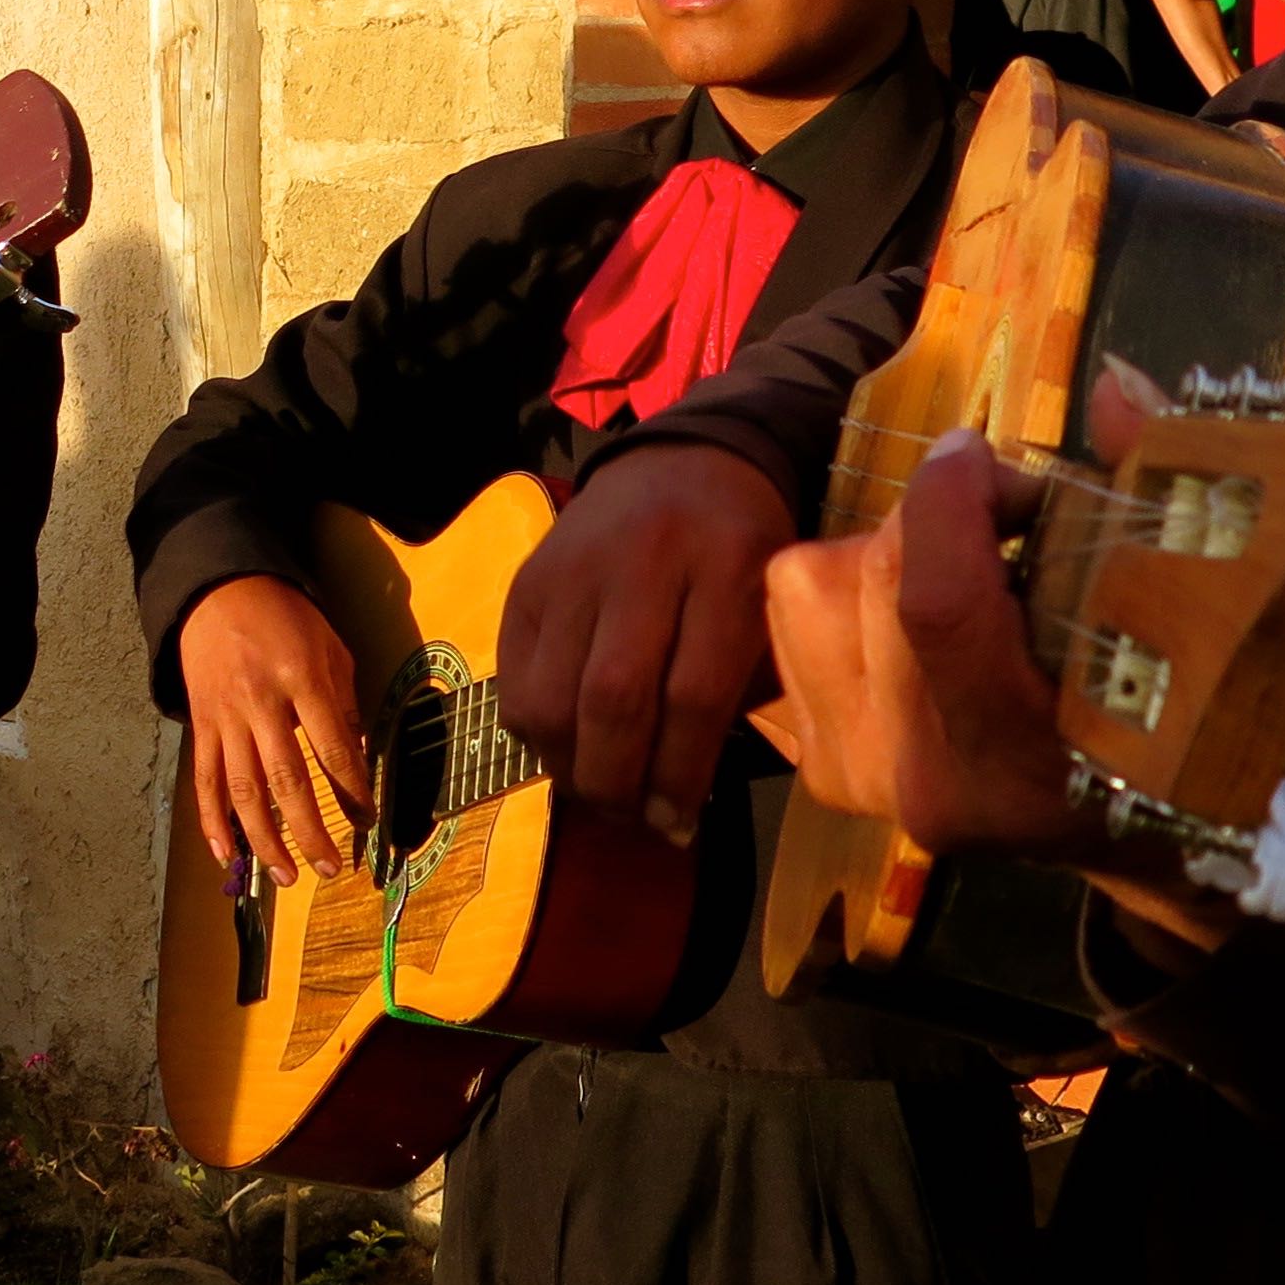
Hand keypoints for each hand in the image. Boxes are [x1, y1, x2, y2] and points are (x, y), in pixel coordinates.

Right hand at [177, 576, 369, 880]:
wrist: (219, 589)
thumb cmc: (285, 618)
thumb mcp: (329, 646)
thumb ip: (344, 702)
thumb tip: (356, 759)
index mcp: (300, 678)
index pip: (331, 747)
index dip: (351, 789)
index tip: (367, 820)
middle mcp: (260, 703)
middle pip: (285, 780)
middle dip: (310, 831)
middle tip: (330, 867)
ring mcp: (225, 718)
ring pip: (243, 791)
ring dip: (265, 841)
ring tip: (287, 876)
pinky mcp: (201, 726)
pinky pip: (205, 782)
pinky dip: (214, 823)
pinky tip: (227, 857)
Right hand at [496, 444, 793, 842]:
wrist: (682, 463)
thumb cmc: (741, 551)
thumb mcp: (769, 603)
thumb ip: (739, 687)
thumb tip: (678, 802)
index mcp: (726, 566)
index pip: (694, 694)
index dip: (681, 775)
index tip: (678, 822)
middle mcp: (643, 561)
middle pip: (615, 699)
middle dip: (620, 782)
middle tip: (632, 818)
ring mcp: (574, 568)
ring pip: (553, 696)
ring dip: (570, 767)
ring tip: (598, 790)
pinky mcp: (527, 581)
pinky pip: (515, 679)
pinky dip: (537, 731)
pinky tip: (567, 745)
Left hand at [759, 377, 1228, 943]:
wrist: (1153, 831)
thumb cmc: (1190, 715)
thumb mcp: (1201, 606)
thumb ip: (1154, 490)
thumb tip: (1113, 385)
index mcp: (1024, 764)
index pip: (937, 607)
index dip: (950, 502)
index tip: (981, 454)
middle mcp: (923, 783)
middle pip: (873, 585)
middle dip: (934, 514)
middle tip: (1006, 510)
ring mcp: (862, 779)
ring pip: (813, 589)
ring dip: (884, 551)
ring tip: (964, 569)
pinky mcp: (825, 763)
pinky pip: (792, 620)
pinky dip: (848, 590)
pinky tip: (918, 612)